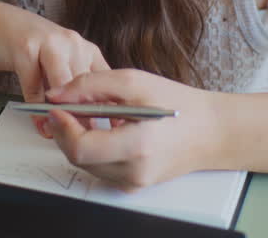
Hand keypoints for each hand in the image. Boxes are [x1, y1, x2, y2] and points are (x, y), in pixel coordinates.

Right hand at [0, 1, 108, 134]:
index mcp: (86, 49)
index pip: (108, 81)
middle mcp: (72, 43)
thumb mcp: (61, 63)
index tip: (111, 130)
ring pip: (63, 86)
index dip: (110, 107)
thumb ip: (74, 88)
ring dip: (63, 113)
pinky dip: (36, 109)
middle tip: (85, 139)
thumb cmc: (29, 47)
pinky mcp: (26, 49)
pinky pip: (34, 86)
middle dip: (86, 115)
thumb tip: (88, 125)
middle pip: (87, 85)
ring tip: (63, 133)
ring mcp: (49, 43)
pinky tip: (40, 122)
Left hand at [45, 69, 225, 189]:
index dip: (61, 126)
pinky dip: (93, 149)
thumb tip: (57, 94)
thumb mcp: (133, 81)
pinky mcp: (133, 184)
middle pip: (78, 159)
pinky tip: (102, 130)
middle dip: (65, 131)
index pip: (81, 148)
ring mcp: (134, 182)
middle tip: (65, 107)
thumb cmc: (178, 104)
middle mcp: (134, 171)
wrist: (212, 131)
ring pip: (86, 165)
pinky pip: (100, 169)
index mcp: (137, 146)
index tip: (55, 106)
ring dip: (77, 140)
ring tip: (87, 115)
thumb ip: (90, 85)